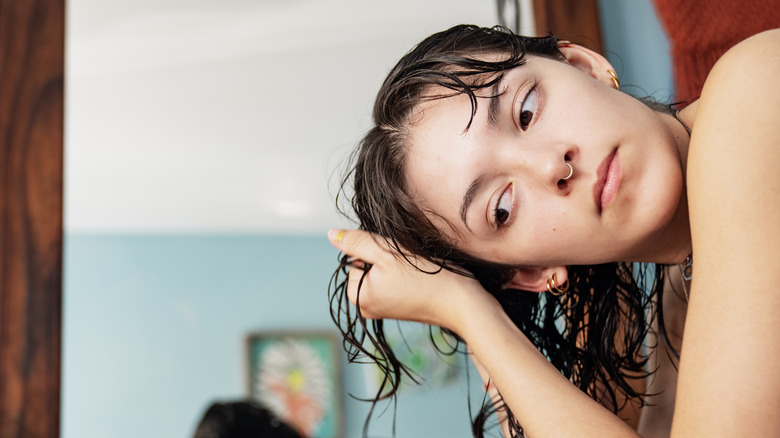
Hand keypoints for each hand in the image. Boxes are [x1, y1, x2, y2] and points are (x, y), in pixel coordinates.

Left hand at [328, 229, 491, 330]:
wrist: (463, 303)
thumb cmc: (427, 278)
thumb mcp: (388, 253)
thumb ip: (357, 242)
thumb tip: (331, 234)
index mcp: (357, 297)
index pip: (355, 256)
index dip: (376, 249)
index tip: (397, 258)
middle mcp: (365, 307)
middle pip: (368, 264)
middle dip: (386, 257)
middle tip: (409, 265)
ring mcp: (382, 309)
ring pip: (382, 271)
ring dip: (397, 264)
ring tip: (416, 272)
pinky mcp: (399, 307)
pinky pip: (394, 281)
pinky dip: (405, 275)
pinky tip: (420, 280)